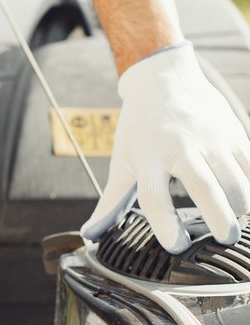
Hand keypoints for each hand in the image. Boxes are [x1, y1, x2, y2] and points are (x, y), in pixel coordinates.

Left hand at [82, 41, 249, 252]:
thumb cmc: (139, 127)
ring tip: (234, 222)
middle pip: (204, 187)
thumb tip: (90, 232)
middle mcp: (181, 148)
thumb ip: (111, 200)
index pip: (154, 196)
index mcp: (149, 158)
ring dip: (240, 205)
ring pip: (235, 178)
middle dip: (218, 217)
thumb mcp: (123, 160)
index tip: (175, 245)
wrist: (162, 79)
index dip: (164, 223)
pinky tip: (246, 202)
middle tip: (224, 239)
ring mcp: (211, 140)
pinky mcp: (233, 133)